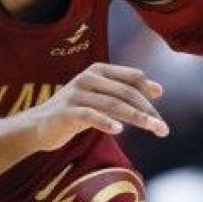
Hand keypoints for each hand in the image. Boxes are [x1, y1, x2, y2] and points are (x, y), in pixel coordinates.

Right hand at [27, 63, 168, 149]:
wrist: (39, 126)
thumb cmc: (75, 112)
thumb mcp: (100, 98)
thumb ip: (125, 92)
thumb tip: (159, 90)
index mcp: (98, 70)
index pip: (132, 77)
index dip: (149, 91)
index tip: (160, 108)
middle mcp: (87, 78)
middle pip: (125, 92)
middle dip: (147, 110)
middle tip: (163, 129)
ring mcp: (75, 94)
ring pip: (112, 104)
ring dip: (136, 118)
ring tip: (152, 129)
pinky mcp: (66, 112)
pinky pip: (89, 115)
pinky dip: (105, 122)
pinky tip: (119, 131)